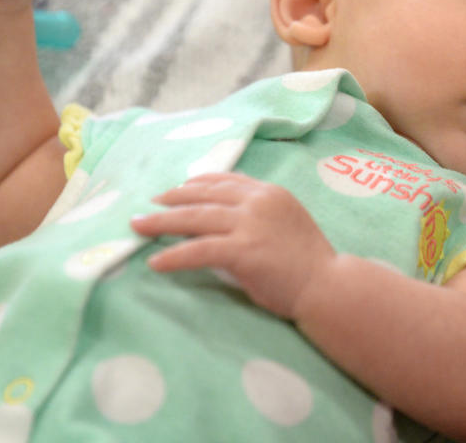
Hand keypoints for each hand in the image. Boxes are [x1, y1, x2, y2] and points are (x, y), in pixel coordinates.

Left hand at [131, 173, 335, 318]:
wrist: (328, 285)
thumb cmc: (310, 261)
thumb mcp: (288, 221)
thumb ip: (260, 212)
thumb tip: (227, 214)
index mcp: (269, 193)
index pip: (224, 180)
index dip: (195, 184)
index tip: (174, 190)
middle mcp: (257, 202)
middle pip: (203, 196)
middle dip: (170, 200)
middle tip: (146, 208)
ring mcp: (250, 225)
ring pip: (194, 218)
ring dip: (161, 223)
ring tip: (137, 226)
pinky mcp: (243, 251)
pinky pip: (199, 250)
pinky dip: (174, 256)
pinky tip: (155, 262)